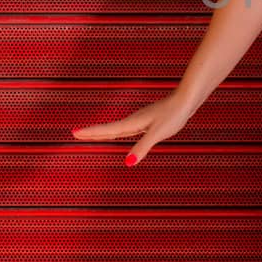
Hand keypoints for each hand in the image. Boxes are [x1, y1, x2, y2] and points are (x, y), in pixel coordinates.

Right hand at [71, 91, 196, 166]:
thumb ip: (143, 147)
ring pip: (118, 128)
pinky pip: (129, 127)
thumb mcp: (157, 133)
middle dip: (93, 132)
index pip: (108, 130)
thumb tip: (128, 163)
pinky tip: (123, 132)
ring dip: (104, 132)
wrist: (187, 99)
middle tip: (75, 133)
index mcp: (133, 123)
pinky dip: (119, 131)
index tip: (74, 132)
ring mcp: (142, 119)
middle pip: (109, 128)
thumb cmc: (173, 115)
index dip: (91, 132)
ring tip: (93, 135)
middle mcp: (134, 120)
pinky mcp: (150, 119)